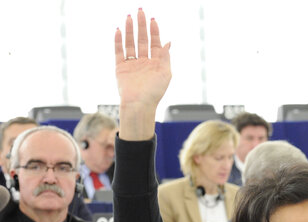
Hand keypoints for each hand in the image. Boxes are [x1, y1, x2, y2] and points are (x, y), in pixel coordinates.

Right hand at [115, 9, 171, 139]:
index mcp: (156, 63)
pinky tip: (119, 30)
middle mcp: (144, 62)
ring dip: (130, 30)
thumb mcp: (166, 73)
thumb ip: (165, 57)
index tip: (153, 19)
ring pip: (130, 43)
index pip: (155, 43)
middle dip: (142, 26)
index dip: (154, 31)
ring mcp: (132, 64)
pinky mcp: (121, 67)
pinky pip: (119, 51)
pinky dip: (118, 41)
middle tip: (141, 11)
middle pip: (142, 40)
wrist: (139, 103)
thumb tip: (168, 42)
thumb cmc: (155, 91)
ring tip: (130, 17)